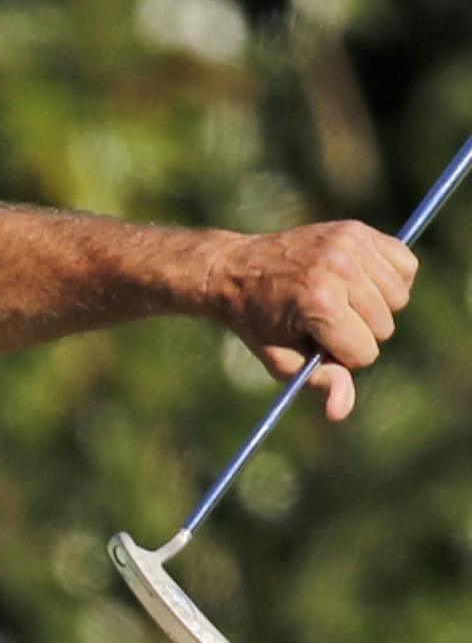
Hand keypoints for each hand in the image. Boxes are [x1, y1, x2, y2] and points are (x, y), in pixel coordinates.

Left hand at [204, 219, 417, 422]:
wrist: (236, 269)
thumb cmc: (259, 321)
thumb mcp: (283, 361)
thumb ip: (320, 383)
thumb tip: (341, 413)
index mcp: (319, 303)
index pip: (365, 353)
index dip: (341, 355)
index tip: (313, 340)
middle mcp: (338, 269)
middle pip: (384, 327)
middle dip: (357, 331)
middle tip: (321, 318)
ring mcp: (349, 244)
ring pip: (398, 298)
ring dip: (375, 306)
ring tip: (340, 299)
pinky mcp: (357, 229)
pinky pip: (405, 264)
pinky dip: (390, 277)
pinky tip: (360, 280)